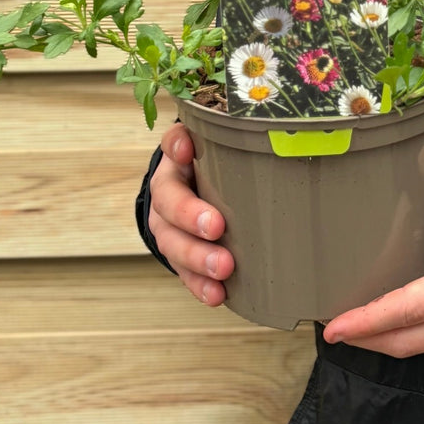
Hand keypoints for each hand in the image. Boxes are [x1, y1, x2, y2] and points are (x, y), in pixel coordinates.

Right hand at [148, 122, 232, 305]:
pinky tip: (216, 294)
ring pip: (173, 243)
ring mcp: (169, 227)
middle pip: (169, 203)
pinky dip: (200, 285)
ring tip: (223, 269)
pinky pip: (185, 274)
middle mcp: (167, 192)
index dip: (177, 148)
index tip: (187, 152)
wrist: (197, 196)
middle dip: (191, 216)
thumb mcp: (219, 150)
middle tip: (216, 226)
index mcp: (178, 159)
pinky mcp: (179, 257)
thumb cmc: (215, 172)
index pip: (172, 145)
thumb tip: (256, 129)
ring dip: (197, 259)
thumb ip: (229, 141)